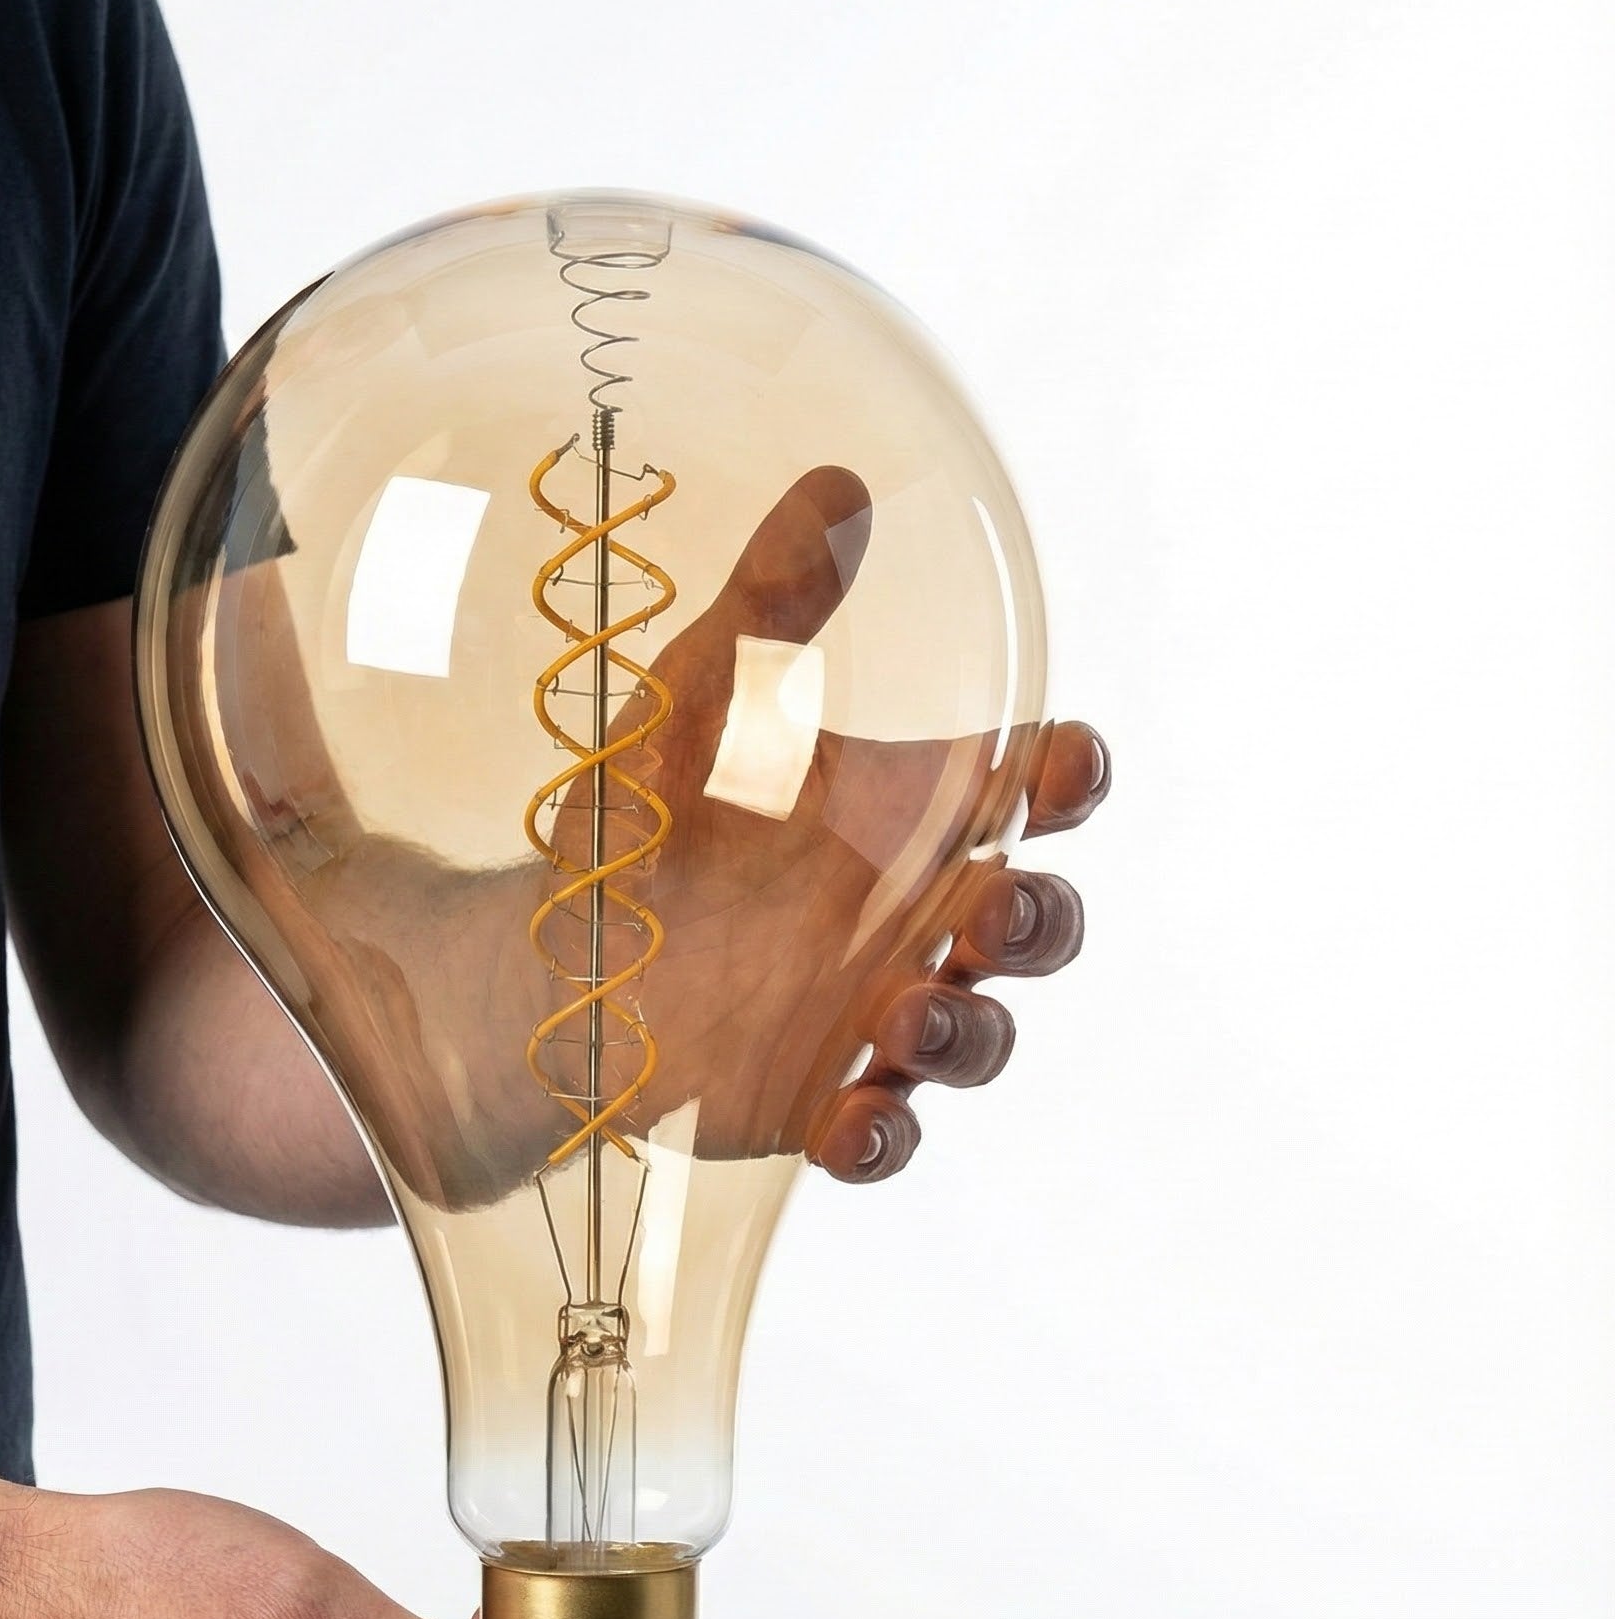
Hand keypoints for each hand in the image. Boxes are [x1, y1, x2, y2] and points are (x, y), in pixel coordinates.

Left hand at [176, 467, 1108, 1206]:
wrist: (550, 956)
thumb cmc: (641, 824)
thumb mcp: (694, 705)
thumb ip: (768, 608)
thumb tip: (838, 483)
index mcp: (903, 818)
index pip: (1030, 792)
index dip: (1069, 778)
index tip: (1062, 764)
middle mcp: (910, 921)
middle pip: (1034, 925)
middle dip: (1039, 921)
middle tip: (990, 909)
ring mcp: (871, 1019)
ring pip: (978, 1035)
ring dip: (969, 1031)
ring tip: (909, 1014)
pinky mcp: (815, 1101)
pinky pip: (884, 1133)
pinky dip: (884, 1135)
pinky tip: (850, 1120)